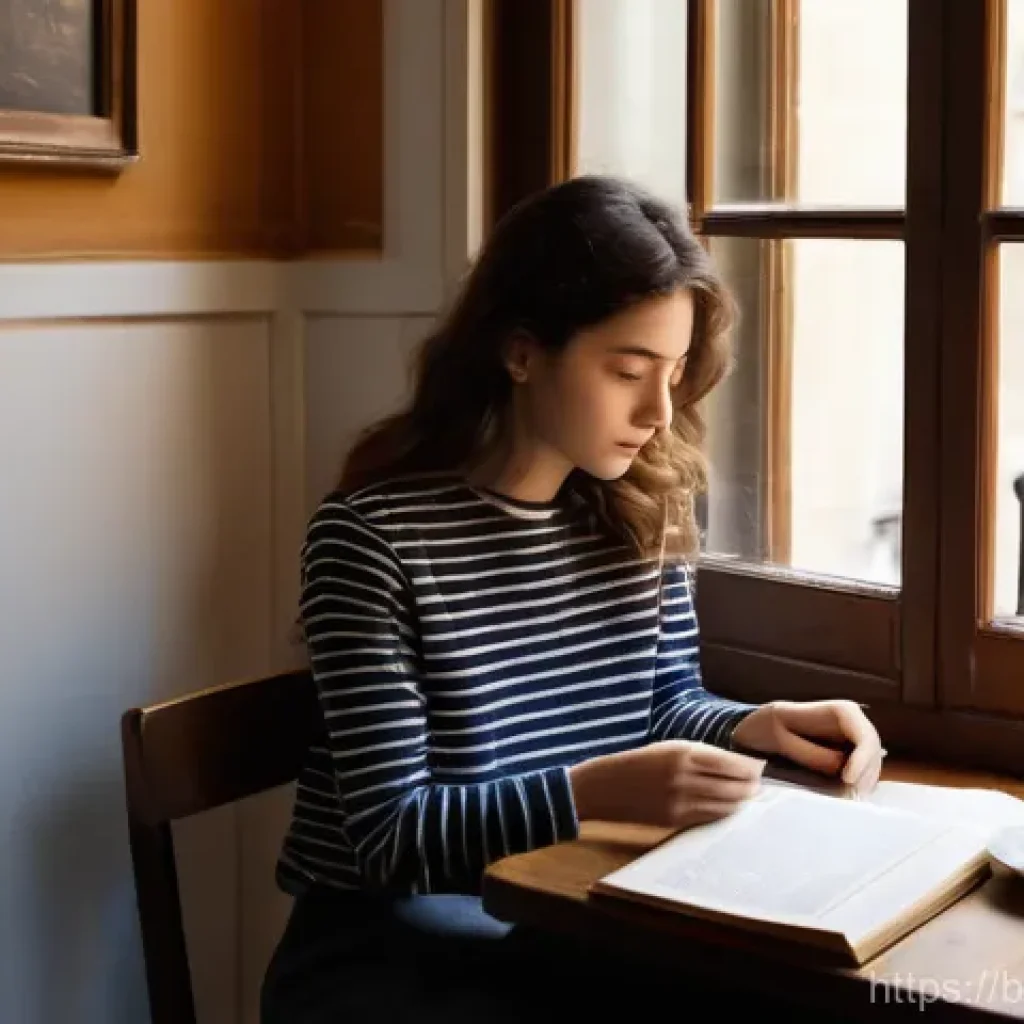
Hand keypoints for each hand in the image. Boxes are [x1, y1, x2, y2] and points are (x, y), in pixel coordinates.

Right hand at [568, 740, 765, 829]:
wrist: (606, 787)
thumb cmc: (639, 762)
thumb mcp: (668, 748)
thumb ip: (701, 755)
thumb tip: (737, 765)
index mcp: (682, 753)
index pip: (731, 764)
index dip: (750, 768)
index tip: (759, 767)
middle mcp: (684, 778)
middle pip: (733, 787)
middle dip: (750, 786)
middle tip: (758, 785)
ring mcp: (680, 802)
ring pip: (725, 806)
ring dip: (740, 801)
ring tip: (747, 796)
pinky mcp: (675, 820)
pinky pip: (709, 818)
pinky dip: (723, 812)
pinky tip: (728, 807)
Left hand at [730, 699, 884, 795]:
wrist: (756, 729)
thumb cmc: (765, 727)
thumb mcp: (781, 737)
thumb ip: (811, 753)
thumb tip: (841, 768)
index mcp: (838, 711)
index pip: (864, 735)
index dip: (863, 758)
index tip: (847, 780)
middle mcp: (852, 722)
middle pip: (874, 751)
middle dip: (864, 775)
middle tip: (848, 798)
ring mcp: (853, 738)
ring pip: (871, 762)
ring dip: (863, 783)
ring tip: (846, 800)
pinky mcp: (849, 754)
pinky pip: (862, 770)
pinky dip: (857, 784)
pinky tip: (844, 796)